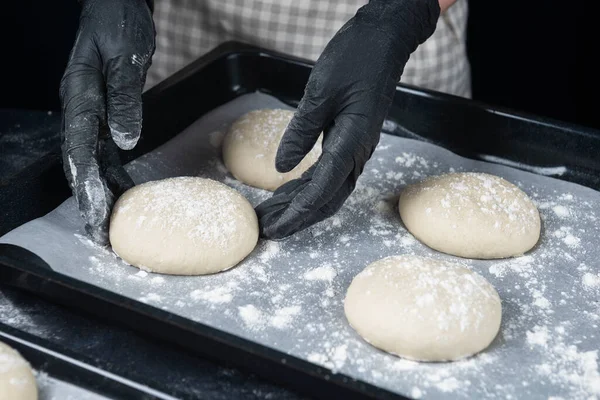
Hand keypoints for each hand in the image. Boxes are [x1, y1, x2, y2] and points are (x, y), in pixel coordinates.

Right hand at [60, 0, 154, 244]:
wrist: (114, 8)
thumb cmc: (120, 25)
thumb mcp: (127, 58)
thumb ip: (125, 99)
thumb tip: (125, 141)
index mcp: (81, 95)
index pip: (79, 146)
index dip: (86, 182)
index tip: (96, 211)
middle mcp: (80, 110)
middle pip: (80, 163)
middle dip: (88, 201)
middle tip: (99, 236)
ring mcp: (89, 115)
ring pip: (91, 163)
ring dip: (99, 195)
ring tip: (108, 229)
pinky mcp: (103, 117)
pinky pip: (105, 153)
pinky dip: (113, 177)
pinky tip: (122, 196)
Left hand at [256, 0, 439, 238]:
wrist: (385, 41)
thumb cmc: (356, 59)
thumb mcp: (320, 92)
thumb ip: (301, 132)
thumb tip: (281, 169)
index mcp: (352, 141)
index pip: (322, 189)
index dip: (298, 212)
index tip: (276, 227)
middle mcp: (358, 151)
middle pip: (327, 199)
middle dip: (298, 217)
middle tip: (268, 229)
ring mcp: (356, 148)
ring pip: (328, 189)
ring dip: (300, 204)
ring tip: (271, 214)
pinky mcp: (350, 141)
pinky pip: (329, 173)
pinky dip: (307, 186)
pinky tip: (287, 191)